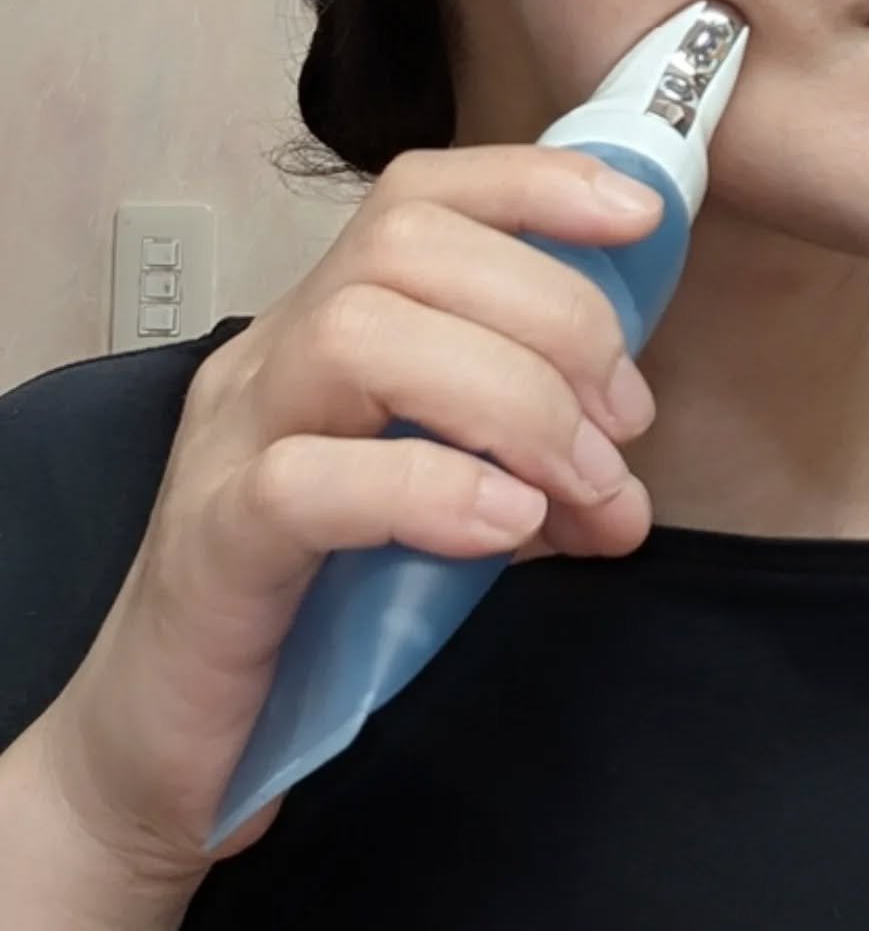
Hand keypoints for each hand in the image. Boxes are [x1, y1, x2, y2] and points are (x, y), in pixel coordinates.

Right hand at [37, 145, 661, 889]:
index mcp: (329, 326)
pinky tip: (504, 527)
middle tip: (622, 424)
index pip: (420, 193)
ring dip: (509, 397)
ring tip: (577, 484)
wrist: (167, 746)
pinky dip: (427, 490)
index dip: (534, 184)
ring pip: (359, 334)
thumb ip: (524, 470)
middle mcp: (273, 356)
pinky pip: (308, 480)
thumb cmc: (312, 611)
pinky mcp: (211, 544)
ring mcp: (231, 440)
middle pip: (407, 244)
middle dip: (551, 314)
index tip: (640, 218)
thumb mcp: (437, 506)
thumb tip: (626, 479)